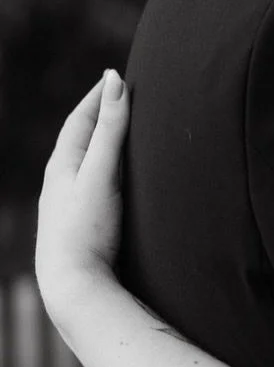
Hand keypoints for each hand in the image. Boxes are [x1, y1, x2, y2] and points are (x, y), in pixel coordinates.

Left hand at [35, 70, 129, 328]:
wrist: (74, 288)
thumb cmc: (86, 230)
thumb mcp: (101, 174)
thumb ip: (111, 129)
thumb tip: (115, 81)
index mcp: (61, 166)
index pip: (80, 119)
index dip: (99, 97)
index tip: (117, 77)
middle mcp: (59, 185)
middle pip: (80, 141)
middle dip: (100, 118)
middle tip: (121, 100)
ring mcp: (67, 208)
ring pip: (84, 166)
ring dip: (101, 147)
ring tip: (120, 137)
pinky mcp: (80, 229)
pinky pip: (91, 189)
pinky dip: (104, 174)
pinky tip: (114, 186)